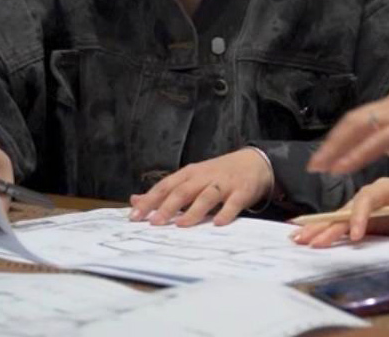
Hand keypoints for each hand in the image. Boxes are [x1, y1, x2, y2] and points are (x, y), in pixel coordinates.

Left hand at [129, 148, 273, 226]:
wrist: (254, 162)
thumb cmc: (217, 174)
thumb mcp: (190, 179)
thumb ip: (164, 191)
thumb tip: (134, 200)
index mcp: (189, 174)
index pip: (165, 186)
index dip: (149, 201)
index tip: (134, 216)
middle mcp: (204, 177)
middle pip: (183, 191)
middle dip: (167, 207)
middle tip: (154, 223)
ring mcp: (224, 184)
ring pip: (206, 196)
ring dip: (193, 210)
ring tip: (181, 225)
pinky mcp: (242, 191)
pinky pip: (233, 203)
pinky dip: (226, 213)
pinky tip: (218, 224)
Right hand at [290, 176, 388, 247]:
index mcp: (385, 187)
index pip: (368, 199)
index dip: (360, 216)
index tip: (356, 236)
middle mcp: (368, 195)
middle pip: (345, 208)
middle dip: (327, 224)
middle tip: (309, 238)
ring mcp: (360, 206)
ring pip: (337, 216)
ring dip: (317, 227)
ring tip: (297, 239)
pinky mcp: (357, 217)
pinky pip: (339, 223)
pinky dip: (322, 229)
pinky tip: (305, 236)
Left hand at [306, 78, 388, 174]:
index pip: (366, 115)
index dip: (346, 134)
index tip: (332, 149)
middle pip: (354, 120)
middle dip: (333, 142)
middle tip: (316, 163)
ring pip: (359, 128)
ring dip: (336, 149)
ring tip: (320, 167)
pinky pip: (375, 143)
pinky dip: (355, 155)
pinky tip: (341, 168)